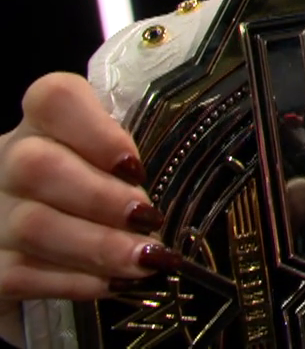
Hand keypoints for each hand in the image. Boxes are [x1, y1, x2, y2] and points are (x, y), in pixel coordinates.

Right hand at [0, 74, 178, 346]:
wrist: (33, 251)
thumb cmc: (90, 194)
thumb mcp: (111, 165)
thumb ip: (139, 158)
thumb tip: (208, 169)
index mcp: (43, 127)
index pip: (53, 98)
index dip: (96, 130)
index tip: (134, 164)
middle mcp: (8, 164)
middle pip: (37, 166)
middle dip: (102, 197)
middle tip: (148, 217)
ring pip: (33, 224)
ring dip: (99, 244)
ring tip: (145, 257)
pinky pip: (24, 274)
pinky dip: (75, 281)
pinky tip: (113, 283)